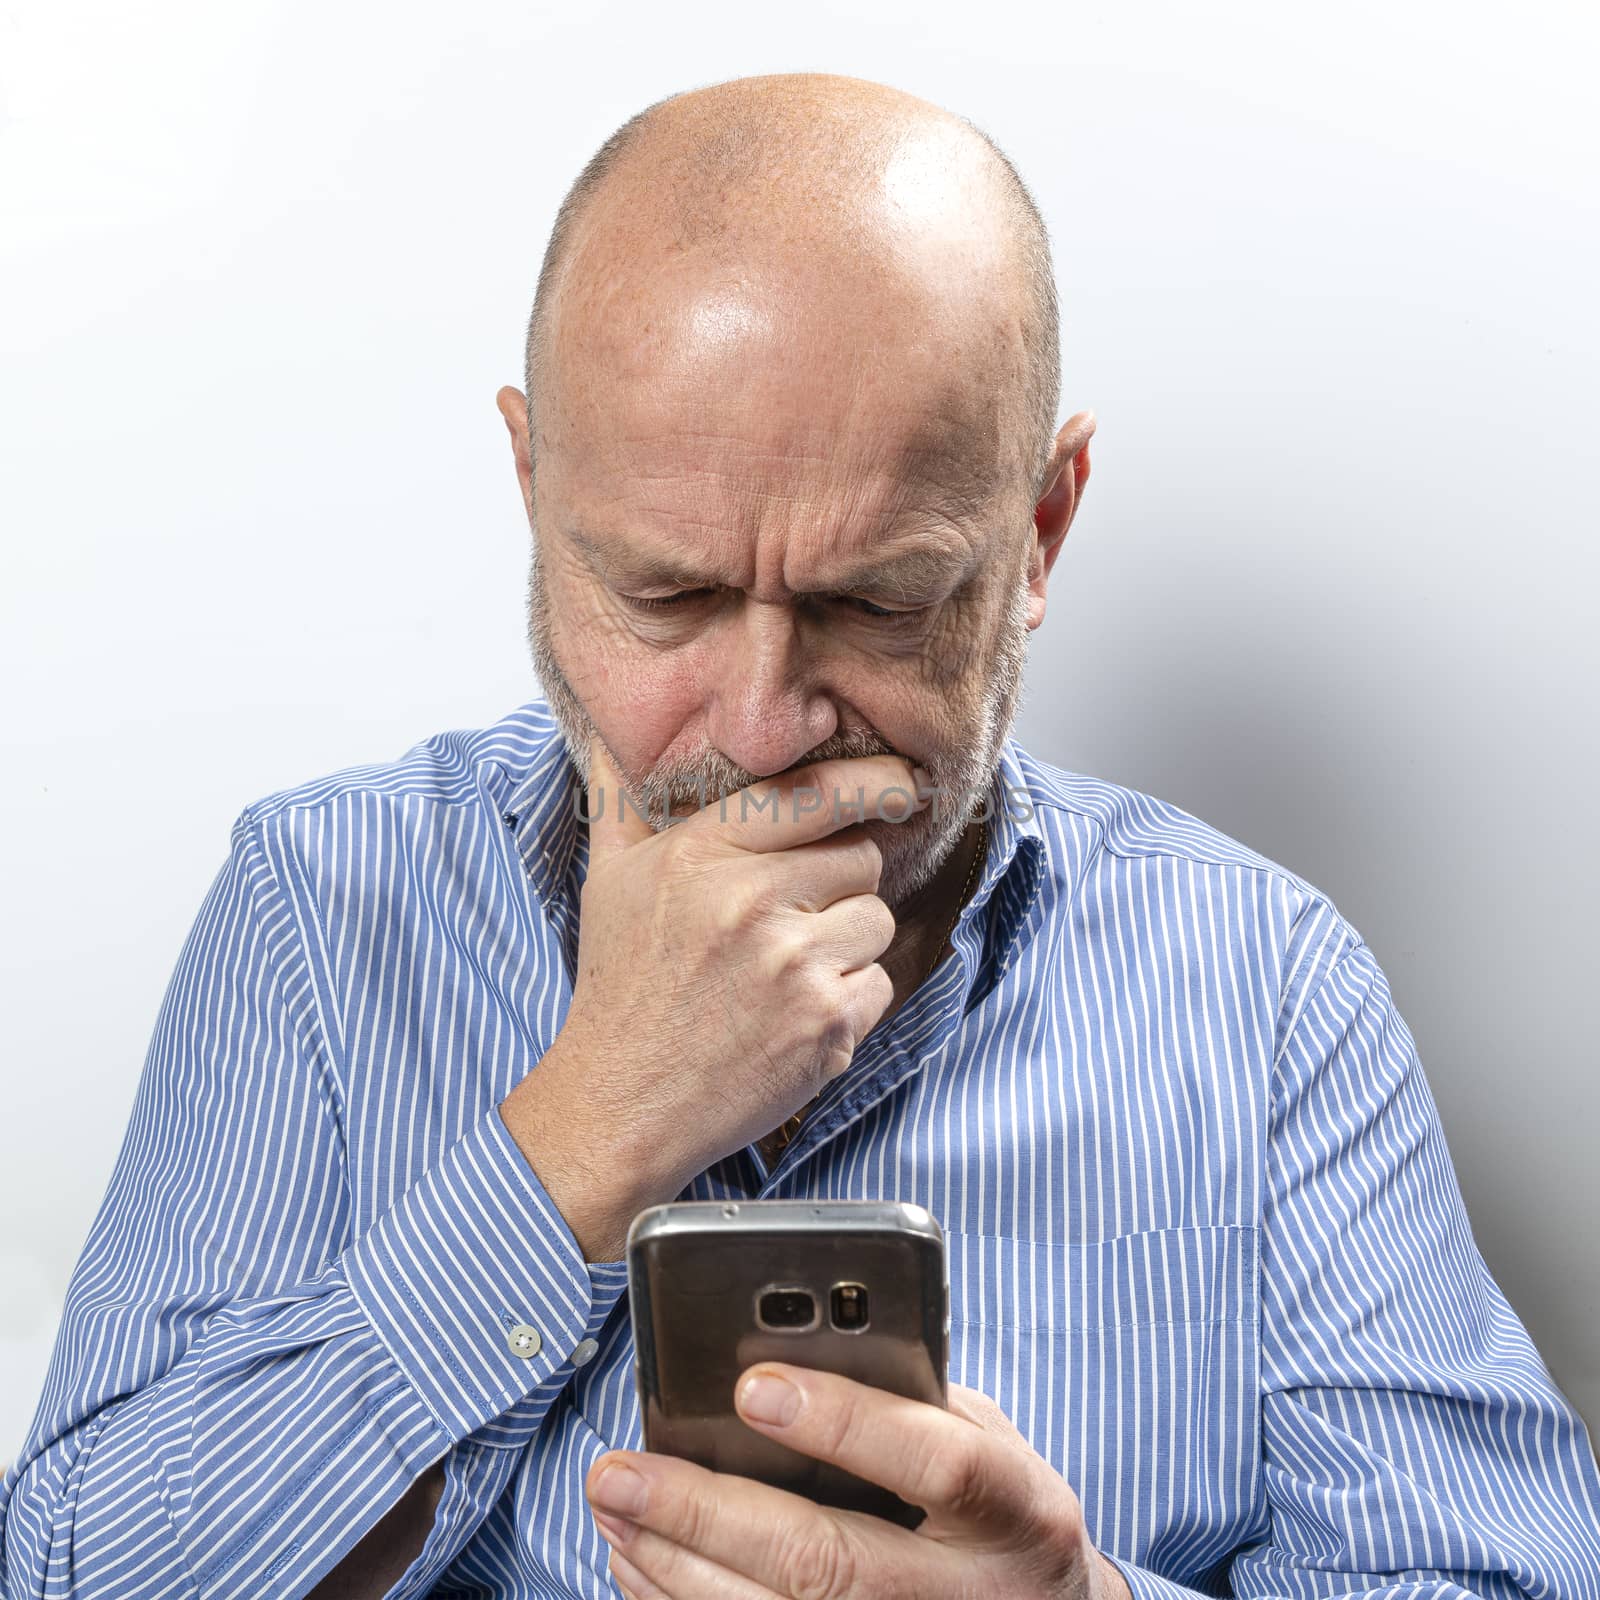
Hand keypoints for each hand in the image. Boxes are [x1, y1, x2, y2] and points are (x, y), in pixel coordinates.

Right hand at [501, 733, 929, 1259]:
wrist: (621, 1105)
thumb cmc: (621, 988)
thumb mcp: (609, 880)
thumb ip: (620, 799)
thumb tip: (606, 734)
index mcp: (701, 854)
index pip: (813, 792)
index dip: (874, 780)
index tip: (906, 778)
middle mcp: (751, 902)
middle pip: (860, 856)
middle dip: (839, 883)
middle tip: (792, 918)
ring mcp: (794, 965)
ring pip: (876, 918)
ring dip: (847, 943)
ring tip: (788, 970)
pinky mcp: (827, 1025)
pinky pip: (880, 983)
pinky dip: (851, 1000)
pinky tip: (797, 1014)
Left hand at [583, 1363, 1134, 1599]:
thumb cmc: (993, 1501)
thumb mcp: (982, 1434)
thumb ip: (905, 1398)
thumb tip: (783, 1353)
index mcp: (1015, 1508)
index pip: (933, 1462)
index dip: (844, 1423)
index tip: (750, 1385)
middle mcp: (968, 1595)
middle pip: (825, 1564)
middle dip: (706, 1516)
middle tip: (619, 1472)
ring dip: (673, 1568)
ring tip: (612, 1511)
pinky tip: (640, 1566)